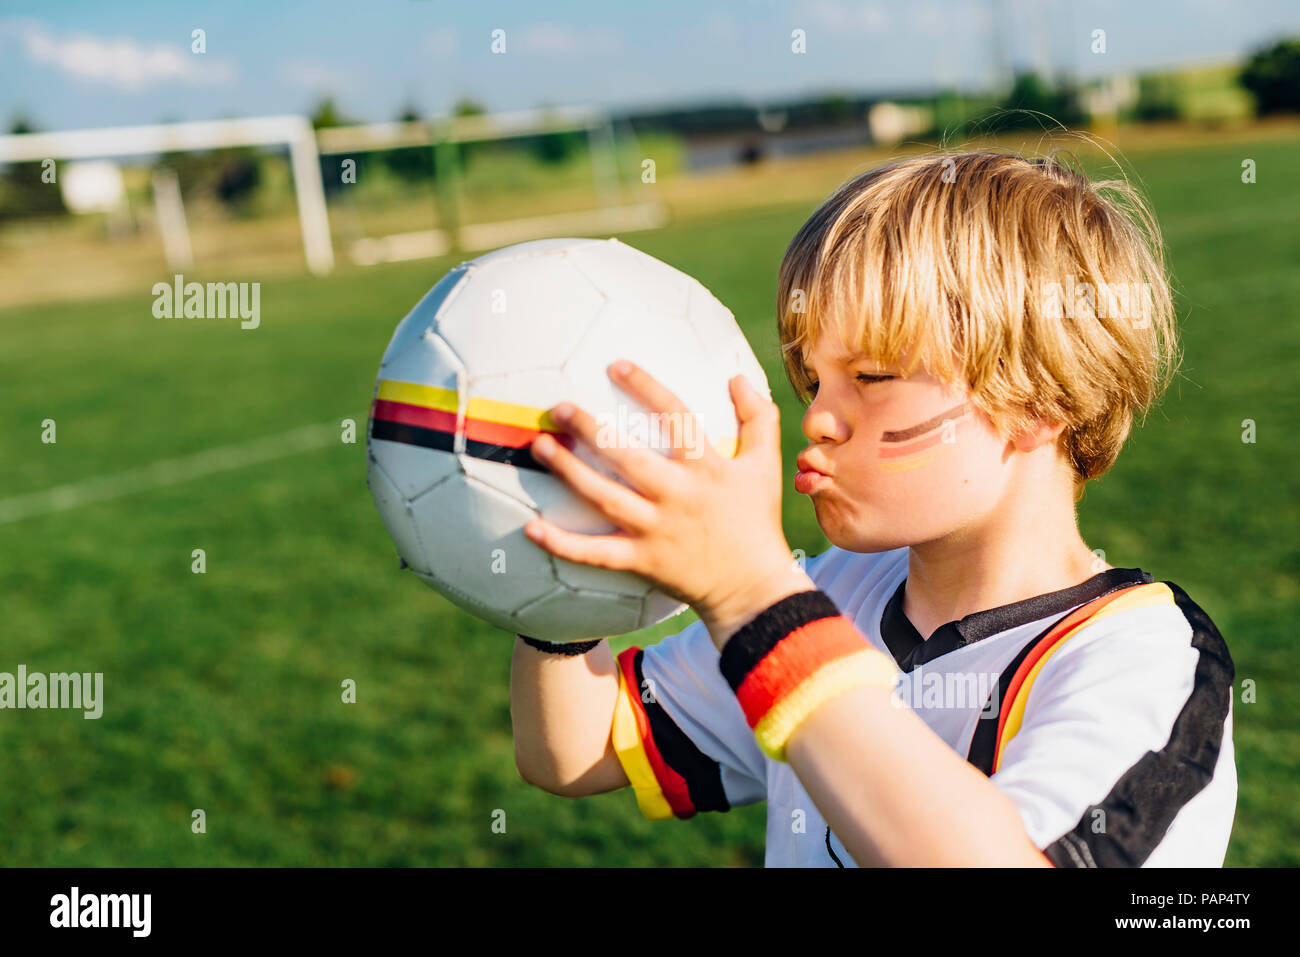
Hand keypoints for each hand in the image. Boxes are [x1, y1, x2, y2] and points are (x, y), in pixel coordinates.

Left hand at [522, 360, 812, 648]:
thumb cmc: (757, 520)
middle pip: (627, 457)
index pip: (676, 418)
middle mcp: (678, 496)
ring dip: (569, 472)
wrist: (753, 588)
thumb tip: (738, 375)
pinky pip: (595, 554)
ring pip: (605, 498)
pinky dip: (562, 544)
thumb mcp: (766, 465)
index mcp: (707, 468)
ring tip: (540, 446)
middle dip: (590, 430)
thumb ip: (757, 418)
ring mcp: (656, 530)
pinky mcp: (642, 561)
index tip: (615, 365)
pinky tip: (531, 527)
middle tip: (558, 408)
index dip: (646, 388)